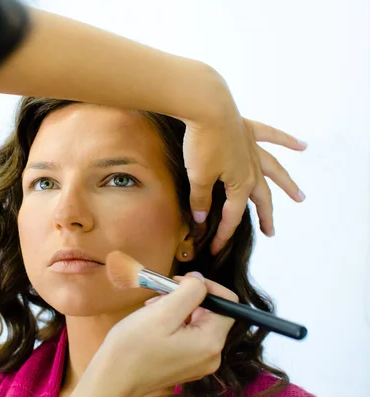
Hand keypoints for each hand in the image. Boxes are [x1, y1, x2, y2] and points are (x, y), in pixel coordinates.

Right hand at [73, 270, 237, 396]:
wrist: (113, 378)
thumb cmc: (133, 347)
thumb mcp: (163, 311)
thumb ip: (189, 291)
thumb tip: (200, 279)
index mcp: (210, 342)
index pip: (228, 302)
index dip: (207, 286)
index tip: (181, 281)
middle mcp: (211, 355)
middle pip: (212, 312)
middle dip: (187, 297)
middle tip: (161, 294)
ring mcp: (198, 362)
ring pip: (198, 322)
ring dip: (178, 308)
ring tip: (153, 308)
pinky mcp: (185, 364)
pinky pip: (188, 335)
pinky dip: (174, 323)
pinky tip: (154, 323)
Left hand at [183, 110, 306, 254]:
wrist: (207, 107)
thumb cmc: (202, 143)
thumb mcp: (199, 177)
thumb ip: (201, 200)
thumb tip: (201, 218)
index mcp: (239, 184)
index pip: (232, 215)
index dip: (223, 234)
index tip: (216, 248)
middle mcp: (251, 168)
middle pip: (260, 197)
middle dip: (264, 216)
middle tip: (271, 231)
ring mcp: (251, 148)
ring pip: (274, 170)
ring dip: (286, 184)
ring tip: (300, 197)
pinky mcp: (247, 129)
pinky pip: (271, 136)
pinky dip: (286, 140)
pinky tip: (302, 146)